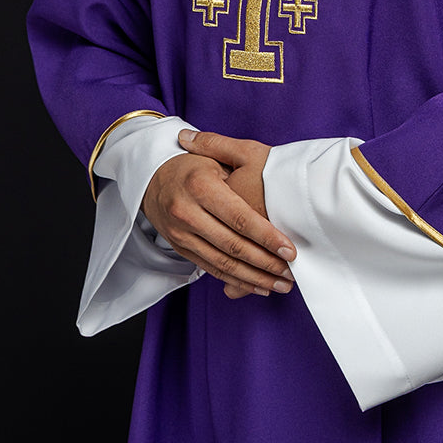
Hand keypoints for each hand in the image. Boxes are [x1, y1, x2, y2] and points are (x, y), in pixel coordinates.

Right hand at [141, 129, 295, 300]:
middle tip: (291, 272)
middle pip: (232, 245)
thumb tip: (272, 190)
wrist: (151, 177)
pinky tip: (258, 286)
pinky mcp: (180, 248)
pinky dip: (237, 281)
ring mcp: (181, 234)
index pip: (239, 217)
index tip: (289, 250)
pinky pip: (212, 269)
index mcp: (200, 186)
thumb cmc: (193, 164)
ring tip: (281, 284)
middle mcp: (187, 212)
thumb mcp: (214, 156)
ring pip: (223, 263)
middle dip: (265, 263)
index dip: (266, 236)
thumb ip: (240, 170)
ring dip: (255, 278)